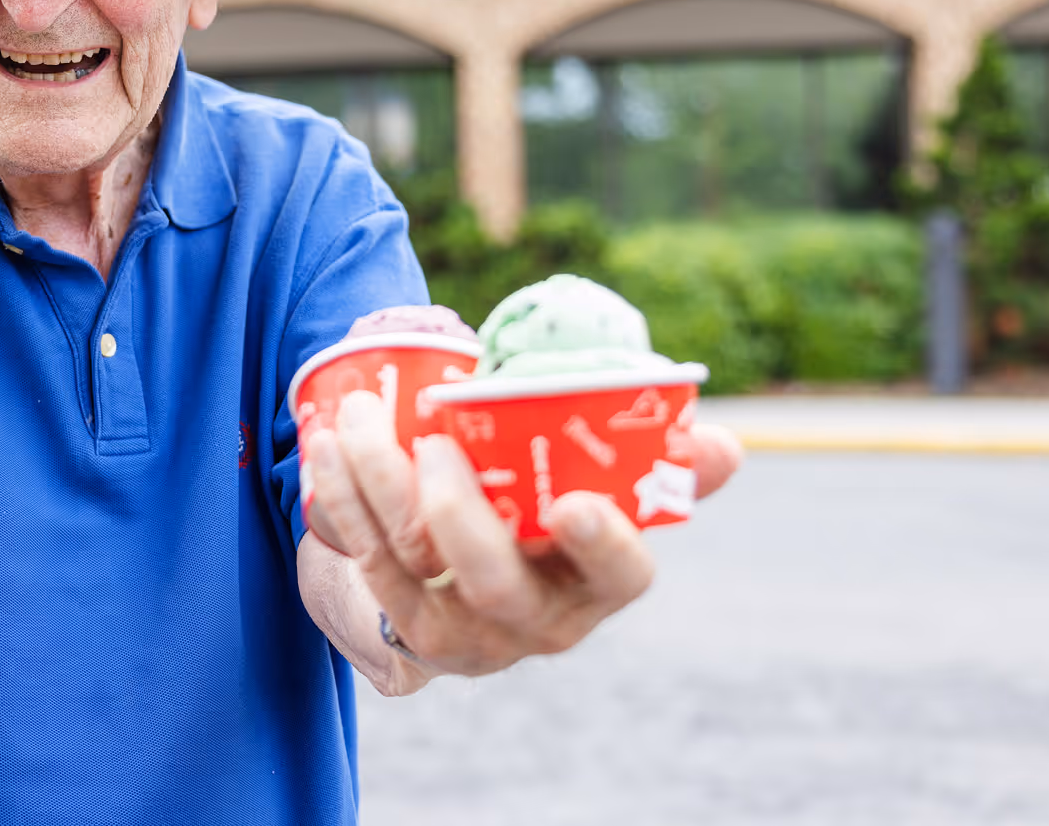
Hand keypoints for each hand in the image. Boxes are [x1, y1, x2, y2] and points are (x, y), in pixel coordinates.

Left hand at [299, 389, 741, 690]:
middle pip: (501, 586)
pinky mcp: (406, 626)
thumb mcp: (603, 480)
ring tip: (361, 417)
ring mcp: (468, 632)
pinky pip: (368, 564)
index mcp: (600, 580)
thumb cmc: (546, 504)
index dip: (604, 545)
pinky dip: (343, 500)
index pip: (622, 576)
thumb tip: (720, 445)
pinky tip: (327, 445)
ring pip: (419, 571)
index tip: (573, 502)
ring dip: (380, 486)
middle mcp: (537, 619)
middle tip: (436, 445)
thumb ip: (656, 458)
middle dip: (463, 516)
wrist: (461, 561)